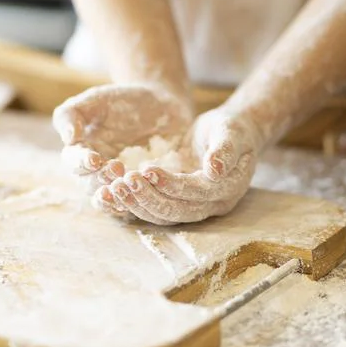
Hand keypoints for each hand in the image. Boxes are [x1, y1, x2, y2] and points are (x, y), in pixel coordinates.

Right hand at [53, 84, 191, 193]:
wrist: (161, 103)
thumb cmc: (122, 100)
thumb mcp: (94, 100)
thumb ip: (72, 114)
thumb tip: (68, 138)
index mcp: (81, 155)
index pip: (74, 164)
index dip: (81, 163)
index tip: (94, 158)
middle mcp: (98, 176)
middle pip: (92, 187)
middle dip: (101, 181)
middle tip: (116, 167)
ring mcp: (122, 186)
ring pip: (114, 203)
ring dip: (118, 198)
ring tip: (128, 184)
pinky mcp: (147, 190)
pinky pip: (142, 204)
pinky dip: (144, 202)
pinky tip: (150, 190)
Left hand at [93, 107, 263, 224]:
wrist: (228, 136)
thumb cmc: (232, 130)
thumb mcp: (232, 133)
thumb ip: (225, 150)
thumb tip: (215, 170)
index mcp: (228, 189)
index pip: (198, 192)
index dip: (173, 184)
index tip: (148, 170)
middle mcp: (211, 205)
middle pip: (177, 211)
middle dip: (149, 198)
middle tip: (124, 182)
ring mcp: (194, 207)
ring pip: (163, 215)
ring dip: (137, 204)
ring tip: (114, 187)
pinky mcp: (177, 202)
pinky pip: (154, 209)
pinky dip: (134, 203)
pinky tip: (113, 192)